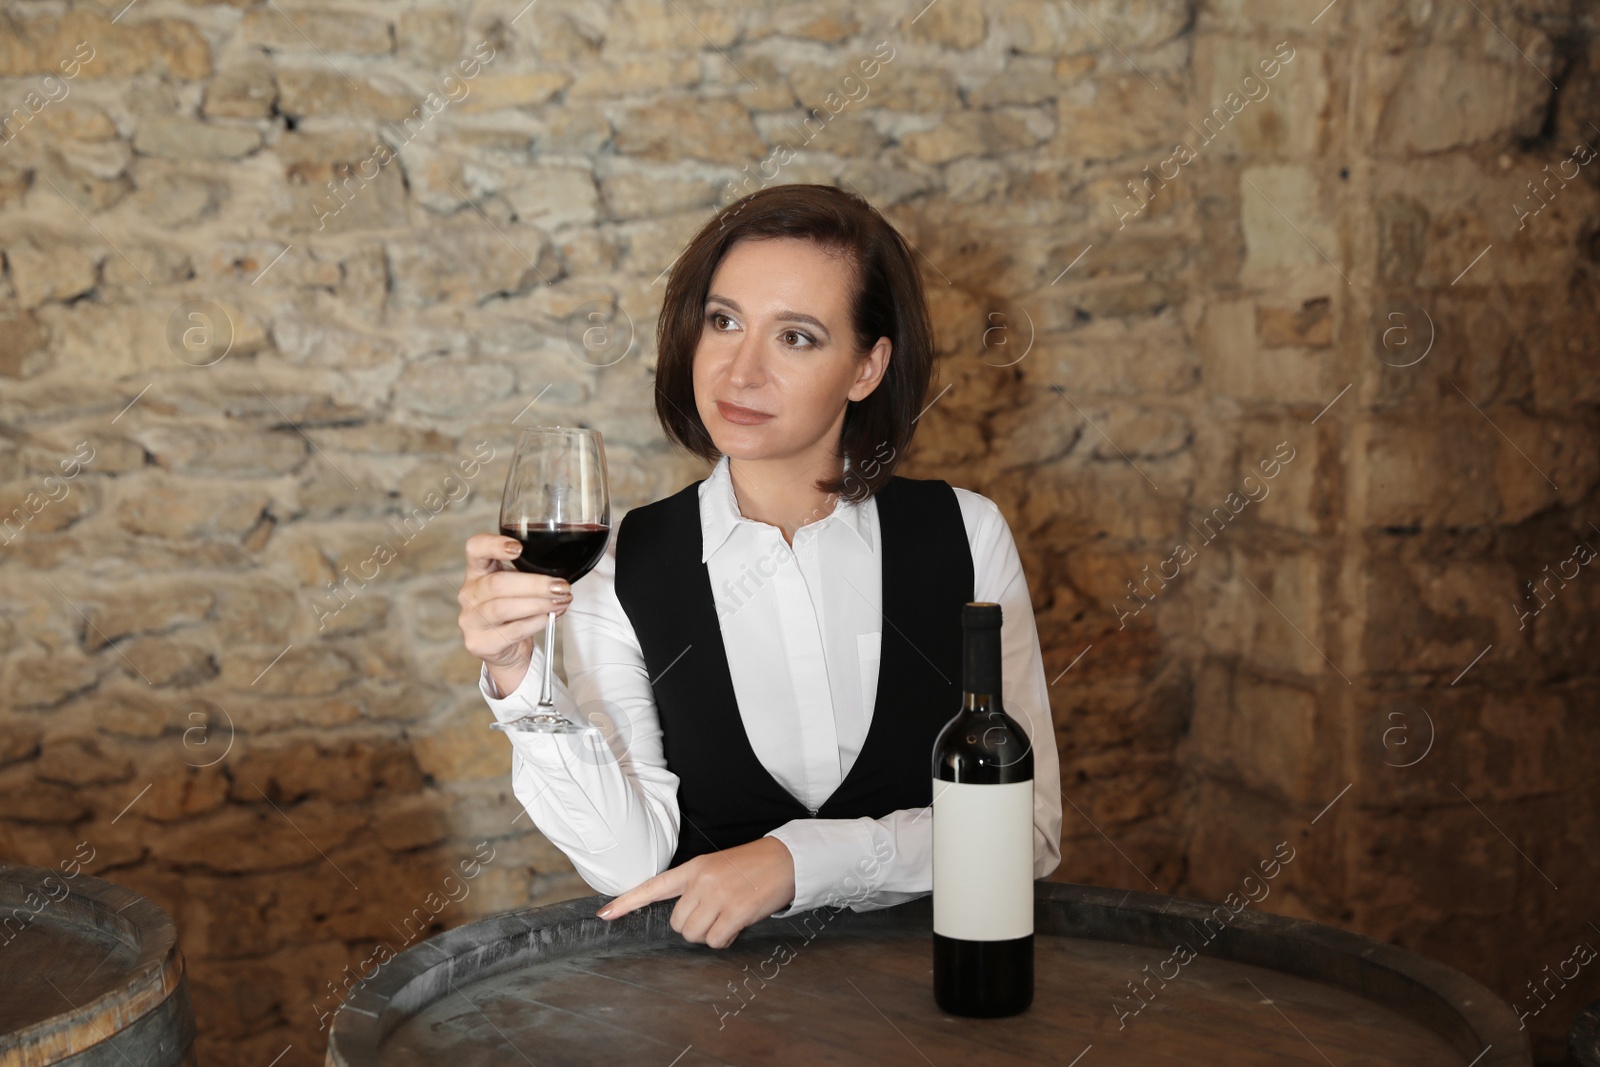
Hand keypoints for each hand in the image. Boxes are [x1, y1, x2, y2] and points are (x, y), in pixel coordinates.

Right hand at [458, 533, 572, 693]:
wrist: (507, 649)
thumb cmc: (514, 612)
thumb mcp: (517, 586)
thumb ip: (529, 574)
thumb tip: (559, 576)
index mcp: (477, 572)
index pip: (475, 549)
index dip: (493, 545)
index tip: (519, 548)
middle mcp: (469, 594)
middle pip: (496, 583)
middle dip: (534, 585)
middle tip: (561, 587)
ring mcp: (470, 620)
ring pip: (502, 608)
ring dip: (538, 604)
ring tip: (560, 602)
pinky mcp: (478, 642)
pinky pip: (511, 631)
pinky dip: (535, 623)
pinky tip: (549, 618)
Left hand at [595, 837, 795, 948]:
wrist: (785, 859)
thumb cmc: (751, 866)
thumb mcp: (716, 867)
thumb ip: (696, 887)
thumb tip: (684, 918)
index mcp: (693, 868)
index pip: (653, 886)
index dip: (626, 902)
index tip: (604, 914)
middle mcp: (701, 881)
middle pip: (677, 924)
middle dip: (694, 927)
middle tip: (715, 916)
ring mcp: (718, 896)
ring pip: (694, 935)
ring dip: (710, 935)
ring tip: (728, 918)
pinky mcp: (735, 912)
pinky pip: (716, 941)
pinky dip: (725, 940)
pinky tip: (737, 926)